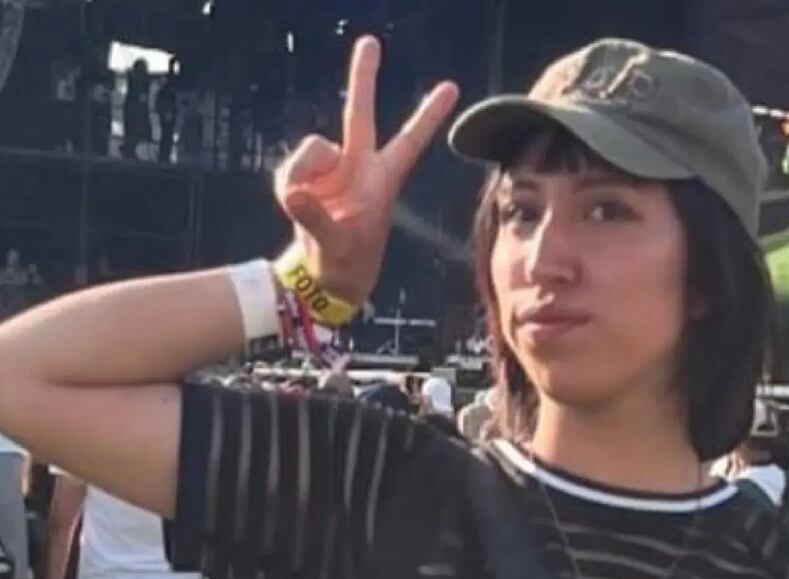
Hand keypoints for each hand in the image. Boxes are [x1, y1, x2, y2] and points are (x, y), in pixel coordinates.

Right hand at [274, 36, 459, 304]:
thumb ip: (315, 218)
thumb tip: (293, 191)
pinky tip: (294, 205)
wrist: (323, 277)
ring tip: (305, 206)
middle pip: (359, 115)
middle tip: (371, 42)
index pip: (409, 142)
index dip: (428, 116)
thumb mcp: (334, 246)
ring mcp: (331, 169)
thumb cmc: (344, 264)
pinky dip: (287, 186)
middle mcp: (358, 167)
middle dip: (363, 77)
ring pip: (311, 148)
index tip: (452, 87)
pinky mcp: (305, 177)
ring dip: (302, 174)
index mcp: (382, 182)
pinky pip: (289, 170)